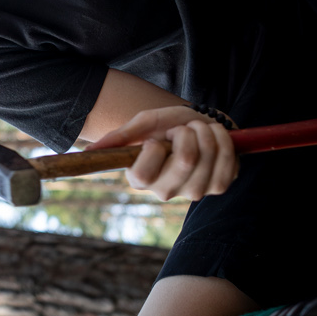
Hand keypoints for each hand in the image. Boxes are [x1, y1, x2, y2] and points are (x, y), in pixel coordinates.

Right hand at [85, 106, 237, 201]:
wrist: (198, 124)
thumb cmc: (168, 125)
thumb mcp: (144, 124)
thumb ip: (120, 136)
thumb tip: (89, 152)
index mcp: (141, 178)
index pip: (142, 174)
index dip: (154, 148)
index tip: (156, 138)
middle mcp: (166, 191)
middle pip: (185, 160)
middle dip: (188, 132)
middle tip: (184, 129)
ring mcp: (194, 191)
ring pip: (209, 158)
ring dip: (207, 133)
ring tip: (200, 131)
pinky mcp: (219, 186)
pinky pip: (227, 163)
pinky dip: (224, 140)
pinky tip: (217, 138)